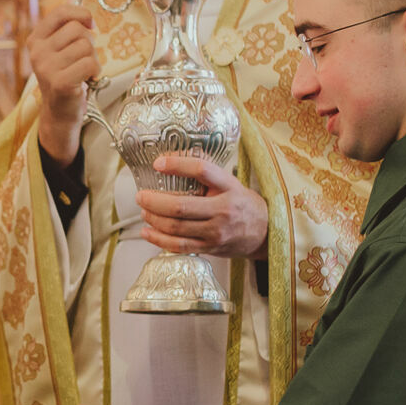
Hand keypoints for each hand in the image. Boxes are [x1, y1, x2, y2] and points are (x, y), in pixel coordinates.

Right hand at [28, 2, 100, 163]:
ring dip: (93, 60)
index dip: (81, 14)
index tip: (90, 25)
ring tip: (84, 72)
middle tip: (83, 60)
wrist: (60, 113)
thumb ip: (66, 21)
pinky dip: (95, 72)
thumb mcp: (62, 47)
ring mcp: (46, 67)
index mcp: (36, 39)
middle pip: (77, 30)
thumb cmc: (65, 76)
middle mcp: (37, 51)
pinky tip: (87, 81)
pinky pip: (89, 63)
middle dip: (89, 44)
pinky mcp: (59, 82)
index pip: (61, 13)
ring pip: (86, 46)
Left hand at [136, 154, 268, 258]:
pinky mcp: (209, 247)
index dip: (177, 165)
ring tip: (144, 211)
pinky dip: (158, 239)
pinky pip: (178, 246)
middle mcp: (223, 209)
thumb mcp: (230, 182)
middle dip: (154, 201)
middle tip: (141, 195)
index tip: (158, 163)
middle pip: (180, 206)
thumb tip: (172, 157)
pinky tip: (147, 231)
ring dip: (153, 218)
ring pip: (175, 227)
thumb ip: (206, 173)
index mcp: (229, 186)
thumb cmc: (240, 203)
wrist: (264, 231)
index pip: (202, 170)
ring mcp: (216, 231)